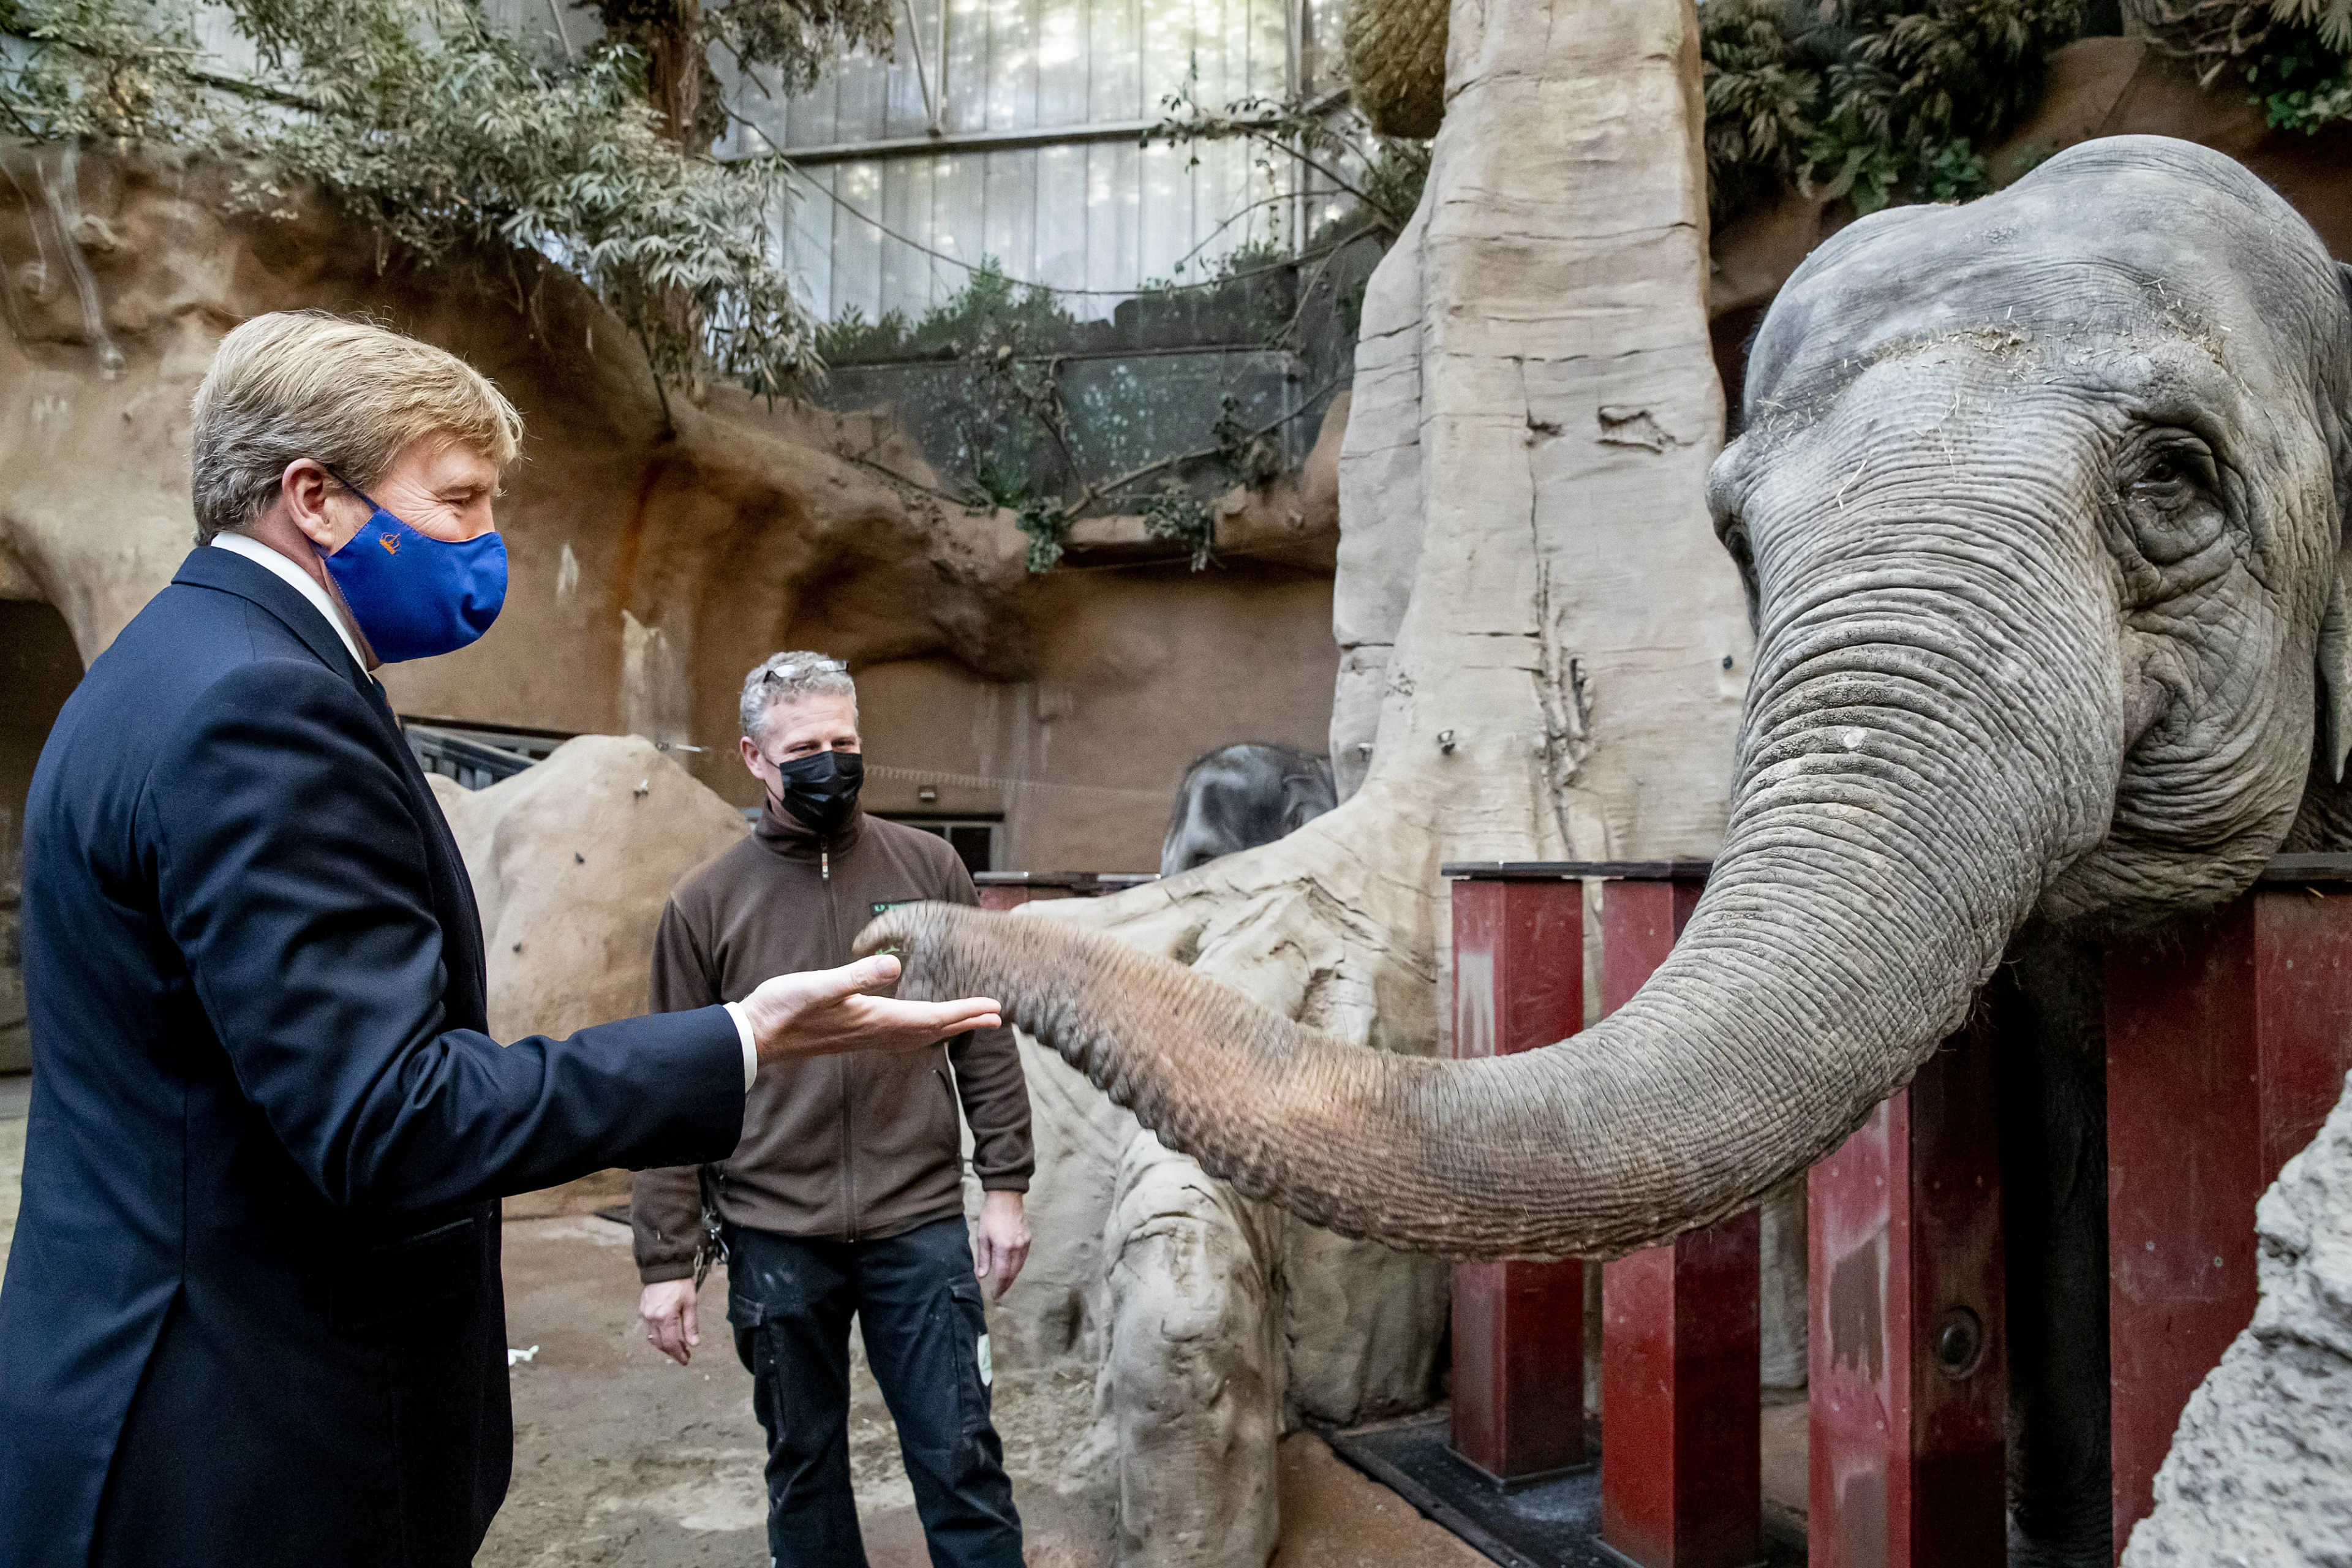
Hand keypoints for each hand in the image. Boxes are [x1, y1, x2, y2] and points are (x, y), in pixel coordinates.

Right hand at [641, 1278, 700, 1365]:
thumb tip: (694, 1344)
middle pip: (660, 1344)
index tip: (686, 1360)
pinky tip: (668, 1333)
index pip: (670, 1344)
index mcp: (665, 1318)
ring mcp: (646, 1314)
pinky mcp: (643, 1309)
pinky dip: (658, 1335)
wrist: (664, 1266)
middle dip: (672, 1352)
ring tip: (678, 1345)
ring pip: (653, 1338)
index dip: (678, 1354)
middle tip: (684, 1355)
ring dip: (664, 1345)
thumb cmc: (680, 1283)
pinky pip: (650, 1328)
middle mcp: (652, 1319)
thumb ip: (691, 1325)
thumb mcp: (690, 1304)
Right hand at [741, 954, 999, 1066]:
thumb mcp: (818, 985)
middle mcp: (875, 1032)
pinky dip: (921, 1030)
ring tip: (969, 1021)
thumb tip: (894, 965)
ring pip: (918, 1035)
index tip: (994, 1008)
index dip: (964, 1012)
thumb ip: (856, 976)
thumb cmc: (783, 1009)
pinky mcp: (853, 1034)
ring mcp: (864, 1036)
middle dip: (965, 1023)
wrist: (755, 1038)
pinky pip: (900, 1035)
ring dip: (946, 1028)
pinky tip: (919, 1026)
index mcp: (874, 1019)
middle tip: (997, 1017)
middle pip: (932, 1030)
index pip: (932, 1017)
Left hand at [973, 1190, 1029, 1299]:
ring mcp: (1024, 1243)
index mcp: (1004, 1247)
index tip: (994, 1295)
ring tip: (1004, 1284)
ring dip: (1012, 1277)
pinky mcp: (1028, 1239)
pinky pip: (1023, 1258)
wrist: (1006, 1198)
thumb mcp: (982, 1236)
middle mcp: (1017, 1247)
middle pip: (1012, 1273)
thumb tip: (981, 1274)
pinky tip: (1012, 1269)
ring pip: (1019, 1267)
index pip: (1002, 1273)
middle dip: (1006, 1285)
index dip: (998, 1286)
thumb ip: (983, 1257)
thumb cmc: (991, 1215)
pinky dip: (1017, 1267)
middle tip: (999, 1293)